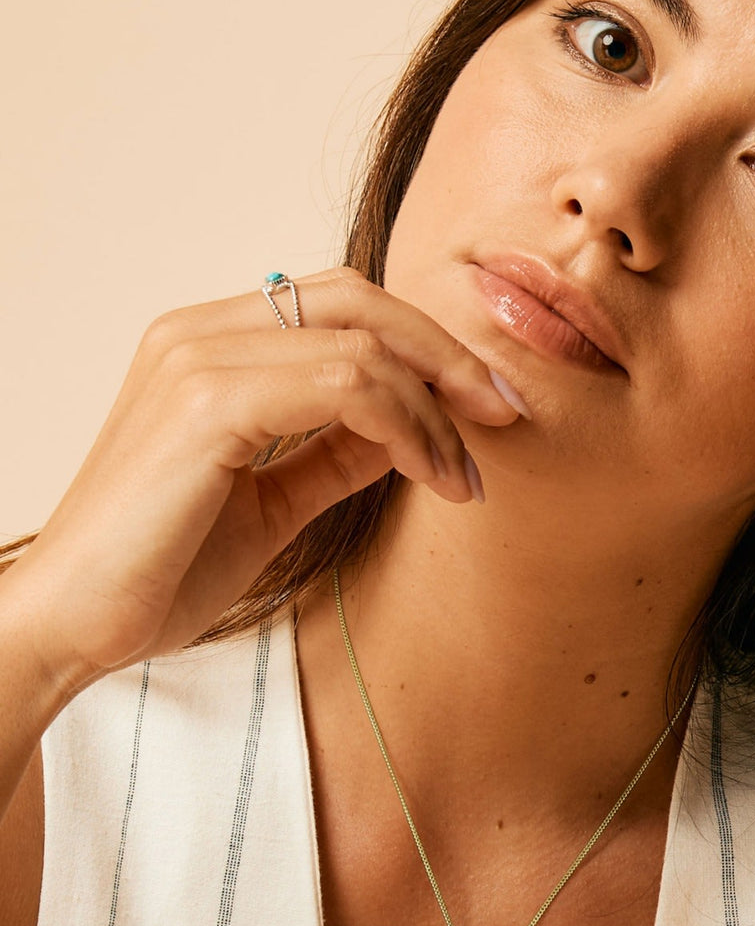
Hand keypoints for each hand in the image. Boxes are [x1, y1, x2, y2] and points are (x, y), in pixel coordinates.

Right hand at [3, 267, 522, 693]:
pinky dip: (406, 426)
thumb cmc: (164, 567)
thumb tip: (410, 429)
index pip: (343, 304)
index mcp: (212, 344)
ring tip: (465, 477)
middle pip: (360, 301)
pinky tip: (432, 475)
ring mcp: (198, 358)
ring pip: (363, 346)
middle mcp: (200, 332)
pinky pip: (343, 386)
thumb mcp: (275, 500)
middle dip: (449, 357)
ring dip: (436, 411)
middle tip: (505, 415)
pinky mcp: (205, 403)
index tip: (486, 407)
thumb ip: (337, 453)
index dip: (427, 346)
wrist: (78, 625)